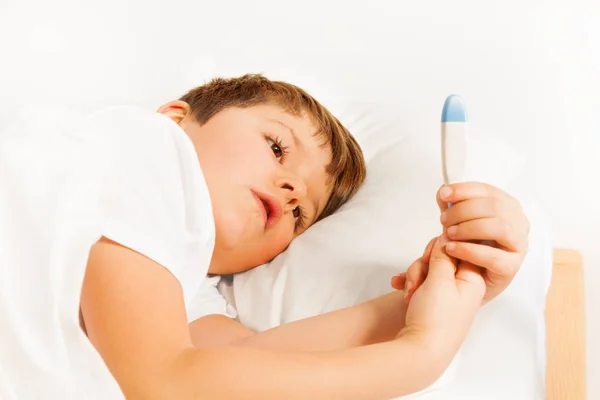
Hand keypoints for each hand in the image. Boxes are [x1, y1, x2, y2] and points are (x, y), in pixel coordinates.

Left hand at [392, 182, 528, 303]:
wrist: (469, 280)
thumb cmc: (468, 245)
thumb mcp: (458, 221)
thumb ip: (452, 206)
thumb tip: (444, 191)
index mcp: (507, 206)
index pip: (488, 191)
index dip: (464, 190)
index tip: (444, 194)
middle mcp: (518, 222)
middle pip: (494, 207)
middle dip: (463, 210)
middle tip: (443, 220)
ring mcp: (518, 245)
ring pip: (499, 227)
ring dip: (468, 228)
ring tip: (448, 234)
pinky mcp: (512, 266)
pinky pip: (493, 256)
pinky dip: (469, 250)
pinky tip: (451, 249)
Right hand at [396, 237, 484, 359]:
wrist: (420, 352)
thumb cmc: (434, 319)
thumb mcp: (439, 279)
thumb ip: (442, 255)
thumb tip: (447, 238)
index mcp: (473, 279)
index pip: (458, 248)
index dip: (439, 248)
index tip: (429, 256)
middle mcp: (463, 287)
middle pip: (441, 259)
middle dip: (423, 265)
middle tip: (417, 280)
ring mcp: (448, 296)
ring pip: (427, 270)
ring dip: (414, 277)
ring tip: (409, 293)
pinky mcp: (433, 303)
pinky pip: (421, 283)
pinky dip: (410, 285)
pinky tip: (401, 291)